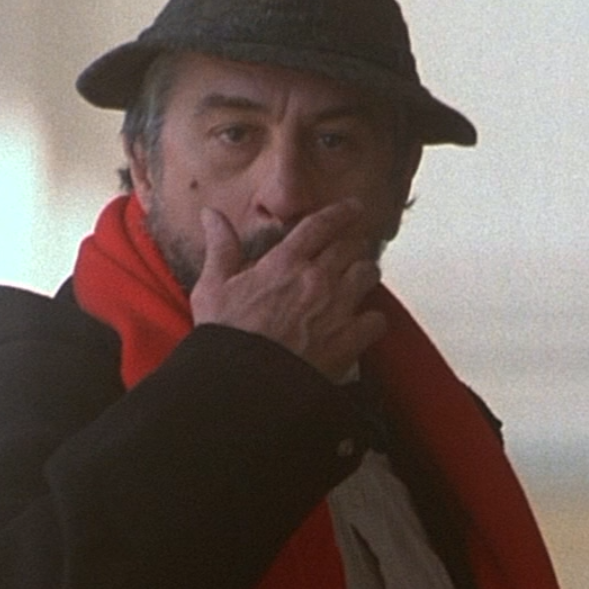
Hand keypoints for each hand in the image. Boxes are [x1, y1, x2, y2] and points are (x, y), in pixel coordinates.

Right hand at [188, 200, 388, 379]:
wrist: (243, 381)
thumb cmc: (226, 335)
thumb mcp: (213, 286)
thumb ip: (220, 247)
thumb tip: (211, 214)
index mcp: (285, 263)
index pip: (320, 226)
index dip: (341, 212)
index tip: (354, 207)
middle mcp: (316, 280)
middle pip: (351, 247)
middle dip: (353, 245)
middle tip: (352, 249)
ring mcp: (336, 309)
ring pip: (368, 275)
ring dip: (365, 274)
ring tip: (358, 279)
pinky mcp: (348, 340)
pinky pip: (377, 319)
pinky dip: (372, 319)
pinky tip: (363, 322)